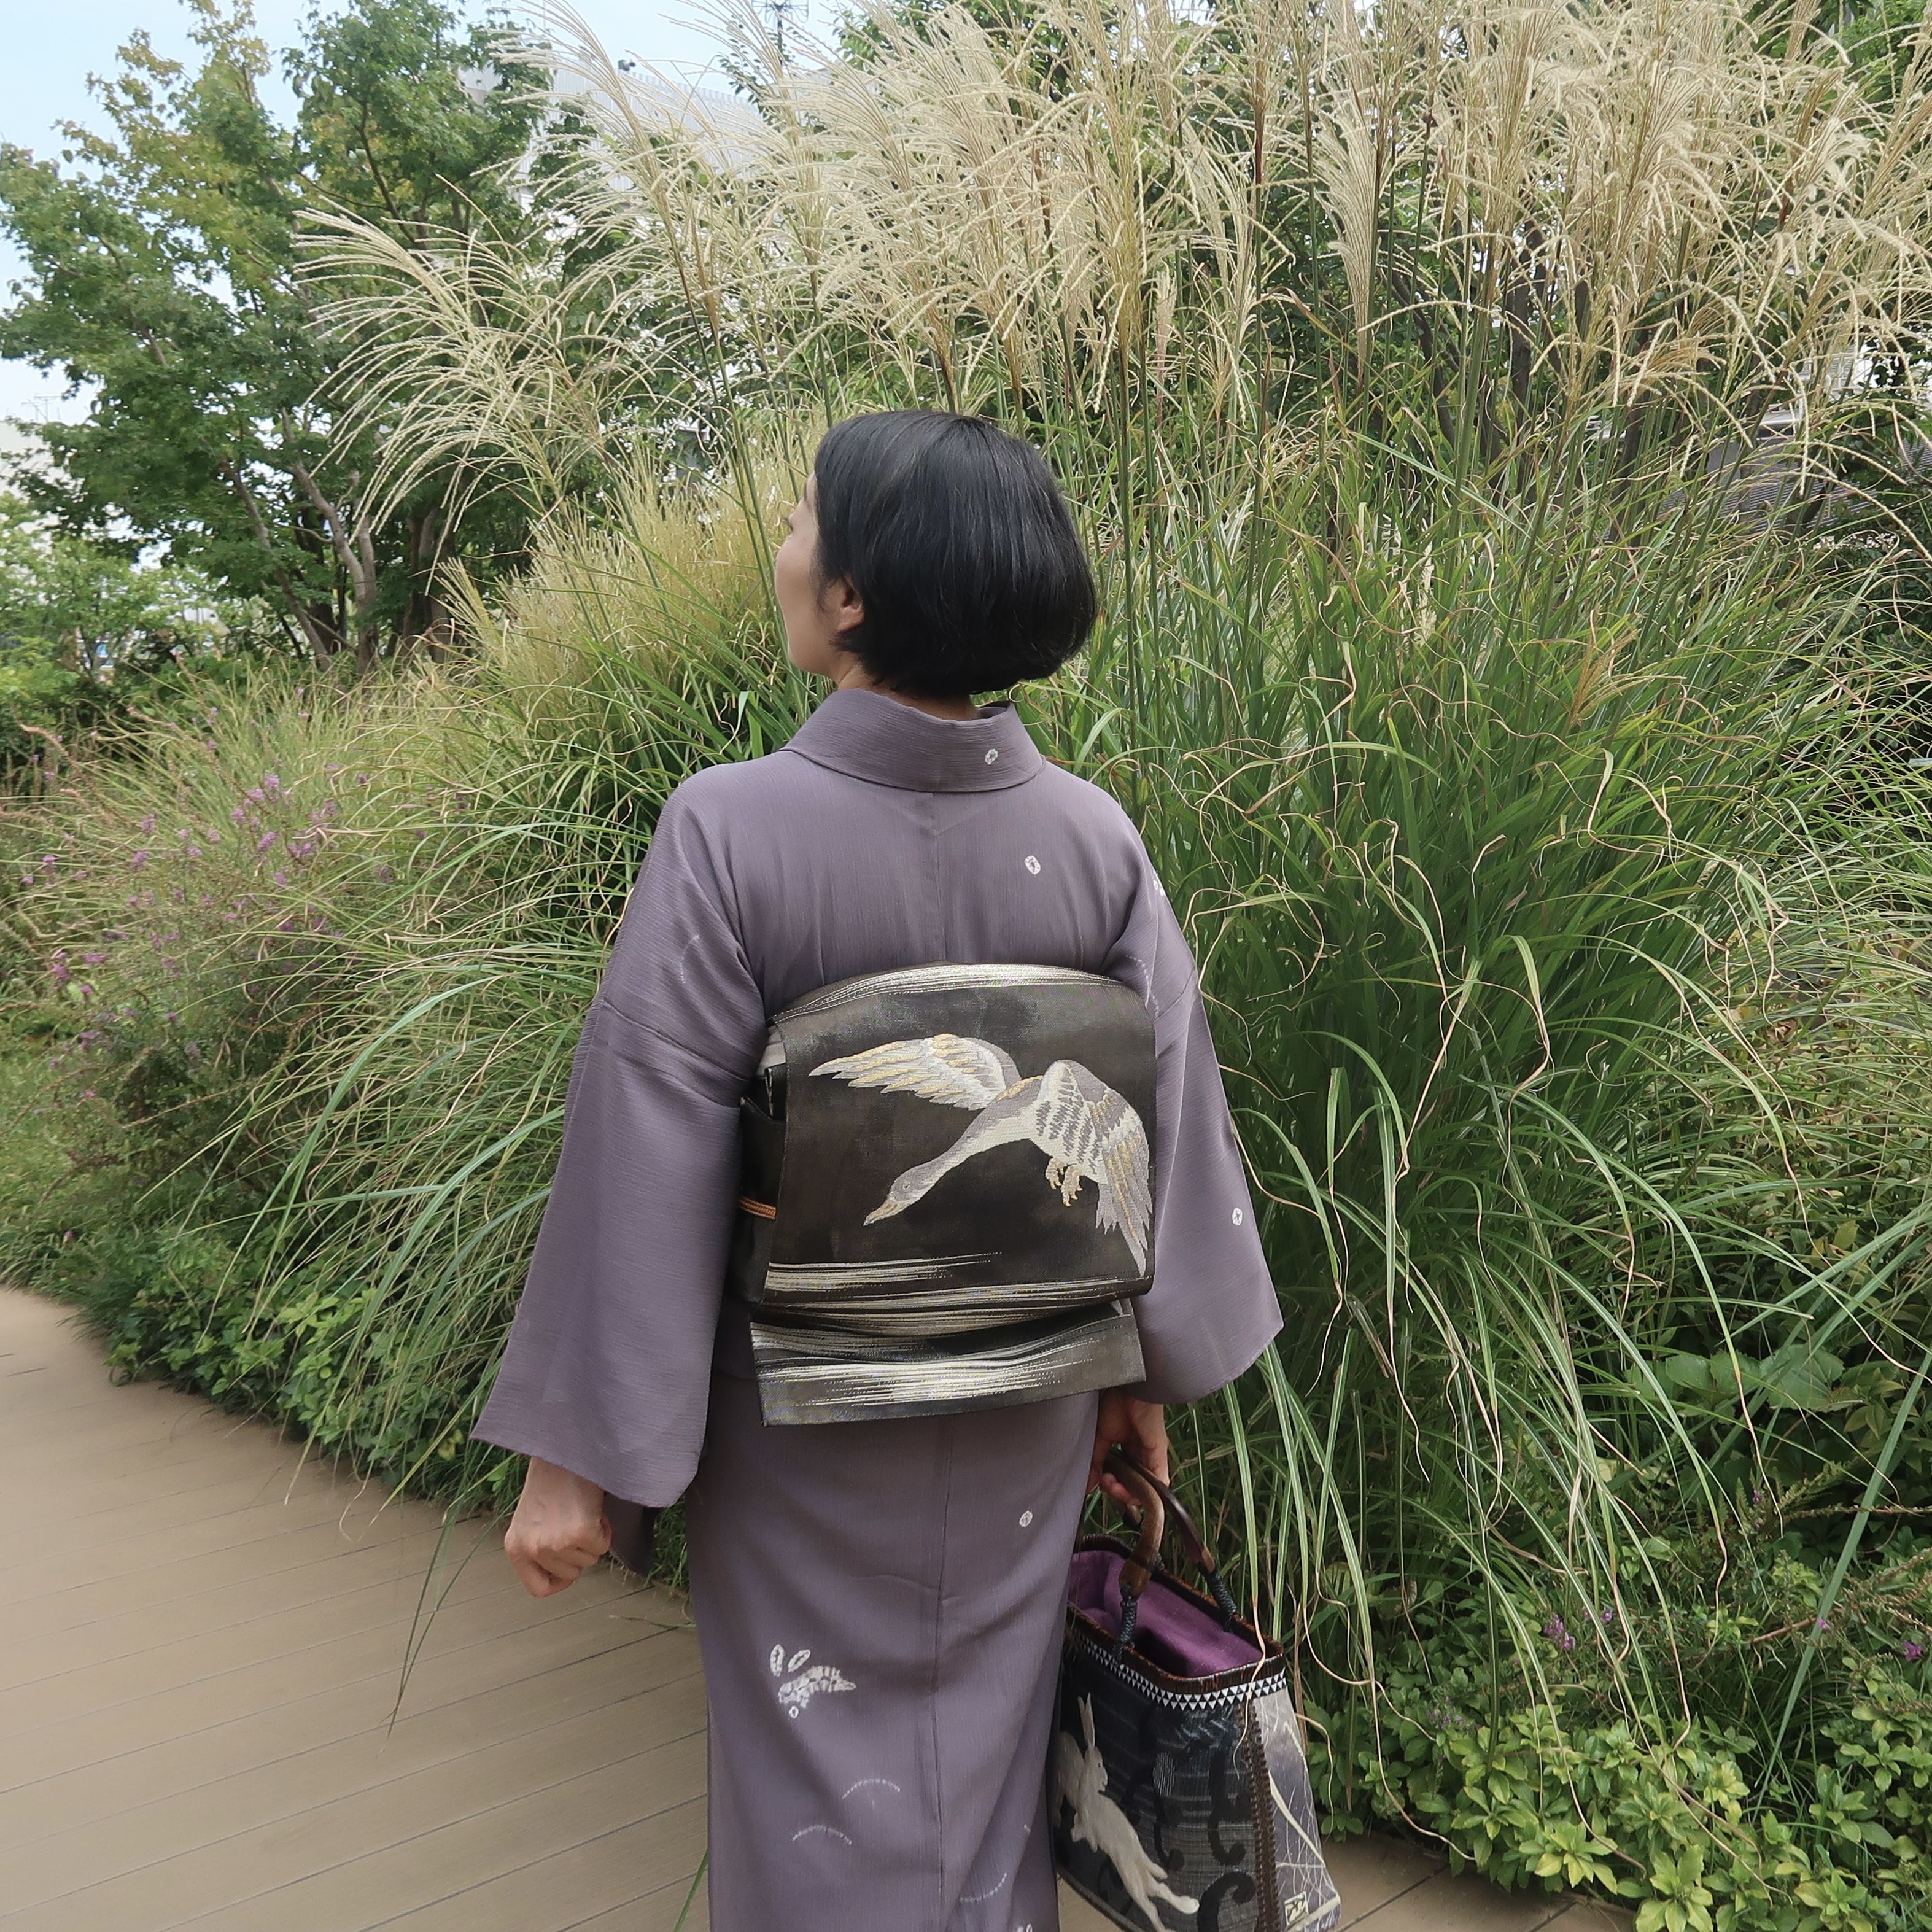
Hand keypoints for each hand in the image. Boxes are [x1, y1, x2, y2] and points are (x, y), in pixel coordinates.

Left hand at [504, 1457, 611, 1597]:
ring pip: (589, 1561)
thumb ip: (541, 1547)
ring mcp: (554, 1543)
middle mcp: (531, 1549)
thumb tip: (566, 1573)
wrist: (564, 1450)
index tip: (571, 1564)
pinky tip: (593, 1509)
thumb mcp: (534, 1520)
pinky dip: (605, 1529)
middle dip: (580, 1552)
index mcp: (516, 1547)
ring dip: (593, 1538)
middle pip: (571, 1574)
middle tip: (577, 1522)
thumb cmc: (553, 1480)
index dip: (561, 1580)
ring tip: (583, 1511)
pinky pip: (603, 1546)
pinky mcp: (579, 1534)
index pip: (539, 1588)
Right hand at [1088, 1389, 1167, 1508]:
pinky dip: (1146, 1492)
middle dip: (1116, 1490)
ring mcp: (1151, 1454)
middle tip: (1103, 1482)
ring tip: (1112, 1485)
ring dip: (1126, 1493)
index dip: (1109, 1484)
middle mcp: (1140, 1453)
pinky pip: (1159, 1481)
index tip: (1097, 1479)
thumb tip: (1089, 1484)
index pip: (1120, 1476)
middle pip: (1131, 1484)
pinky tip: (1129, 1491)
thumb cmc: (1117, 1401)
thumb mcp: (1100, 1436)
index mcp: (1127, 1447)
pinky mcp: (1159, 1452)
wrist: (1128, 1386)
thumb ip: (1095, 1461)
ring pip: (1144, 1487)